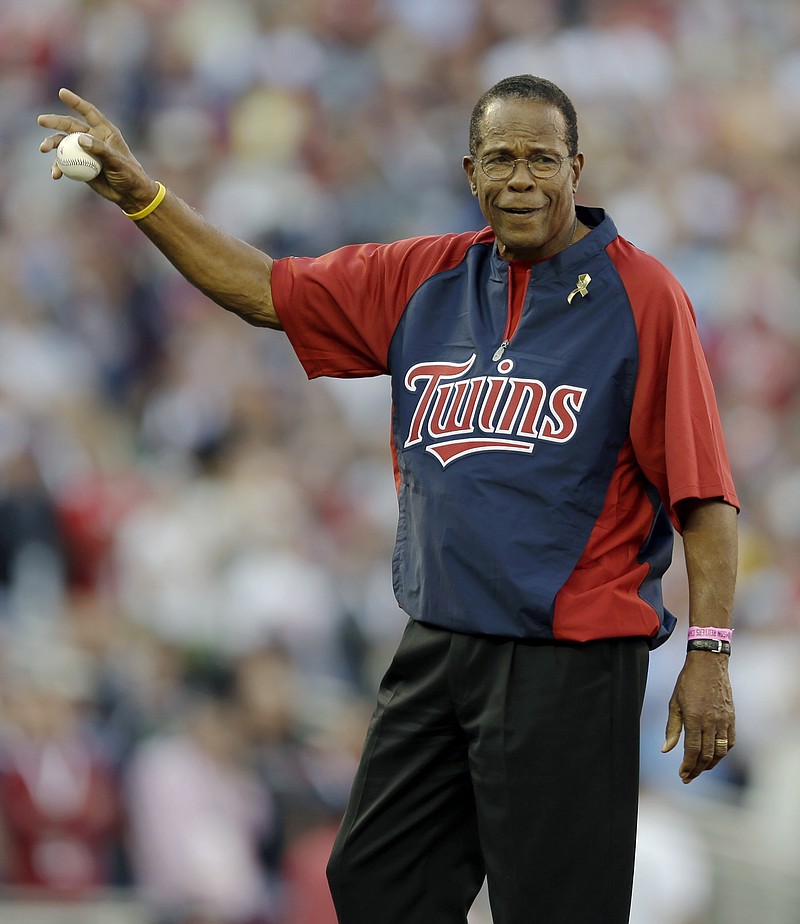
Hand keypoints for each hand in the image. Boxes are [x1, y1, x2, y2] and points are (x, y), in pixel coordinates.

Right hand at [38, 88, 156, 211]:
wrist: (129, 194)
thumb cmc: (129, 175)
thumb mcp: (117, 161)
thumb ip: (100, 149)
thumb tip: (80, 138)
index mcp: (104, 131)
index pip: (89, 112)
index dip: (75, 102)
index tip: (62, 93)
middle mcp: (92, 138)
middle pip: (70, 126)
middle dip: (54, 122)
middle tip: (41, 120)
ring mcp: (84, 152)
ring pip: (63, 144)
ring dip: (52, 145)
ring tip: (43, 149)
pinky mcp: (80, 165)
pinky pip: (65, 163)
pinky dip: (58, 167)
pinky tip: (55, 174)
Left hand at [662, 651, 734, 782]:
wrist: (709, 665)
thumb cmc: (687, 683)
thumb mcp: (674, 704)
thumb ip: (671, 728)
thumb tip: (665, 750)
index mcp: (694, 719)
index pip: (693, 751)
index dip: (688, 766)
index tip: (682, 775)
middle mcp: (711, 723)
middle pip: (707, 755)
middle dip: (697, 769)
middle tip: (688, 777)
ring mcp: (724, 721)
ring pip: (720, 751)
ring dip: (710, 764)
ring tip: (700, 769)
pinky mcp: (732, 718)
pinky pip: (730, 742)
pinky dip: (723, 752)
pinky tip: (714, 756)